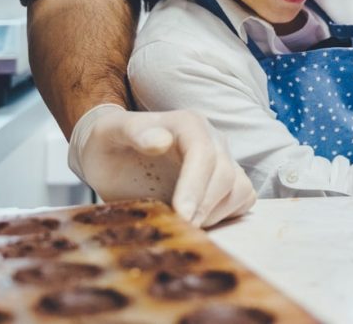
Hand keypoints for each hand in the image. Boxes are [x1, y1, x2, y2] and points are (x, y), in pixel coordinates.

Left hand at [68, 105, 255, 227]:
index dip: (195, 186)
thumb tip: (162, 141)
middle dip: (203, 207)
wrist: (114, 155)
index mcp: (188, 123)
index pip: (203, 153)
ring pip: (240, 189)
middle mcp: (212, 139)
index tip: (181, 215)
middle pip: (225, 175)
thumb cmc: (109, 142)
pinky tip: (197, 221)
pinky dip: (226, 215)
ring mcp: (223, 160)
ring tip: (182, 224)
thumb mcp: (110, 132)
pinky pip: (243, 199)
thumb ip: (135, 132)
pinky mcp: (227, 182)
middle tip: (176, 228)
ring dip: (214, 214)